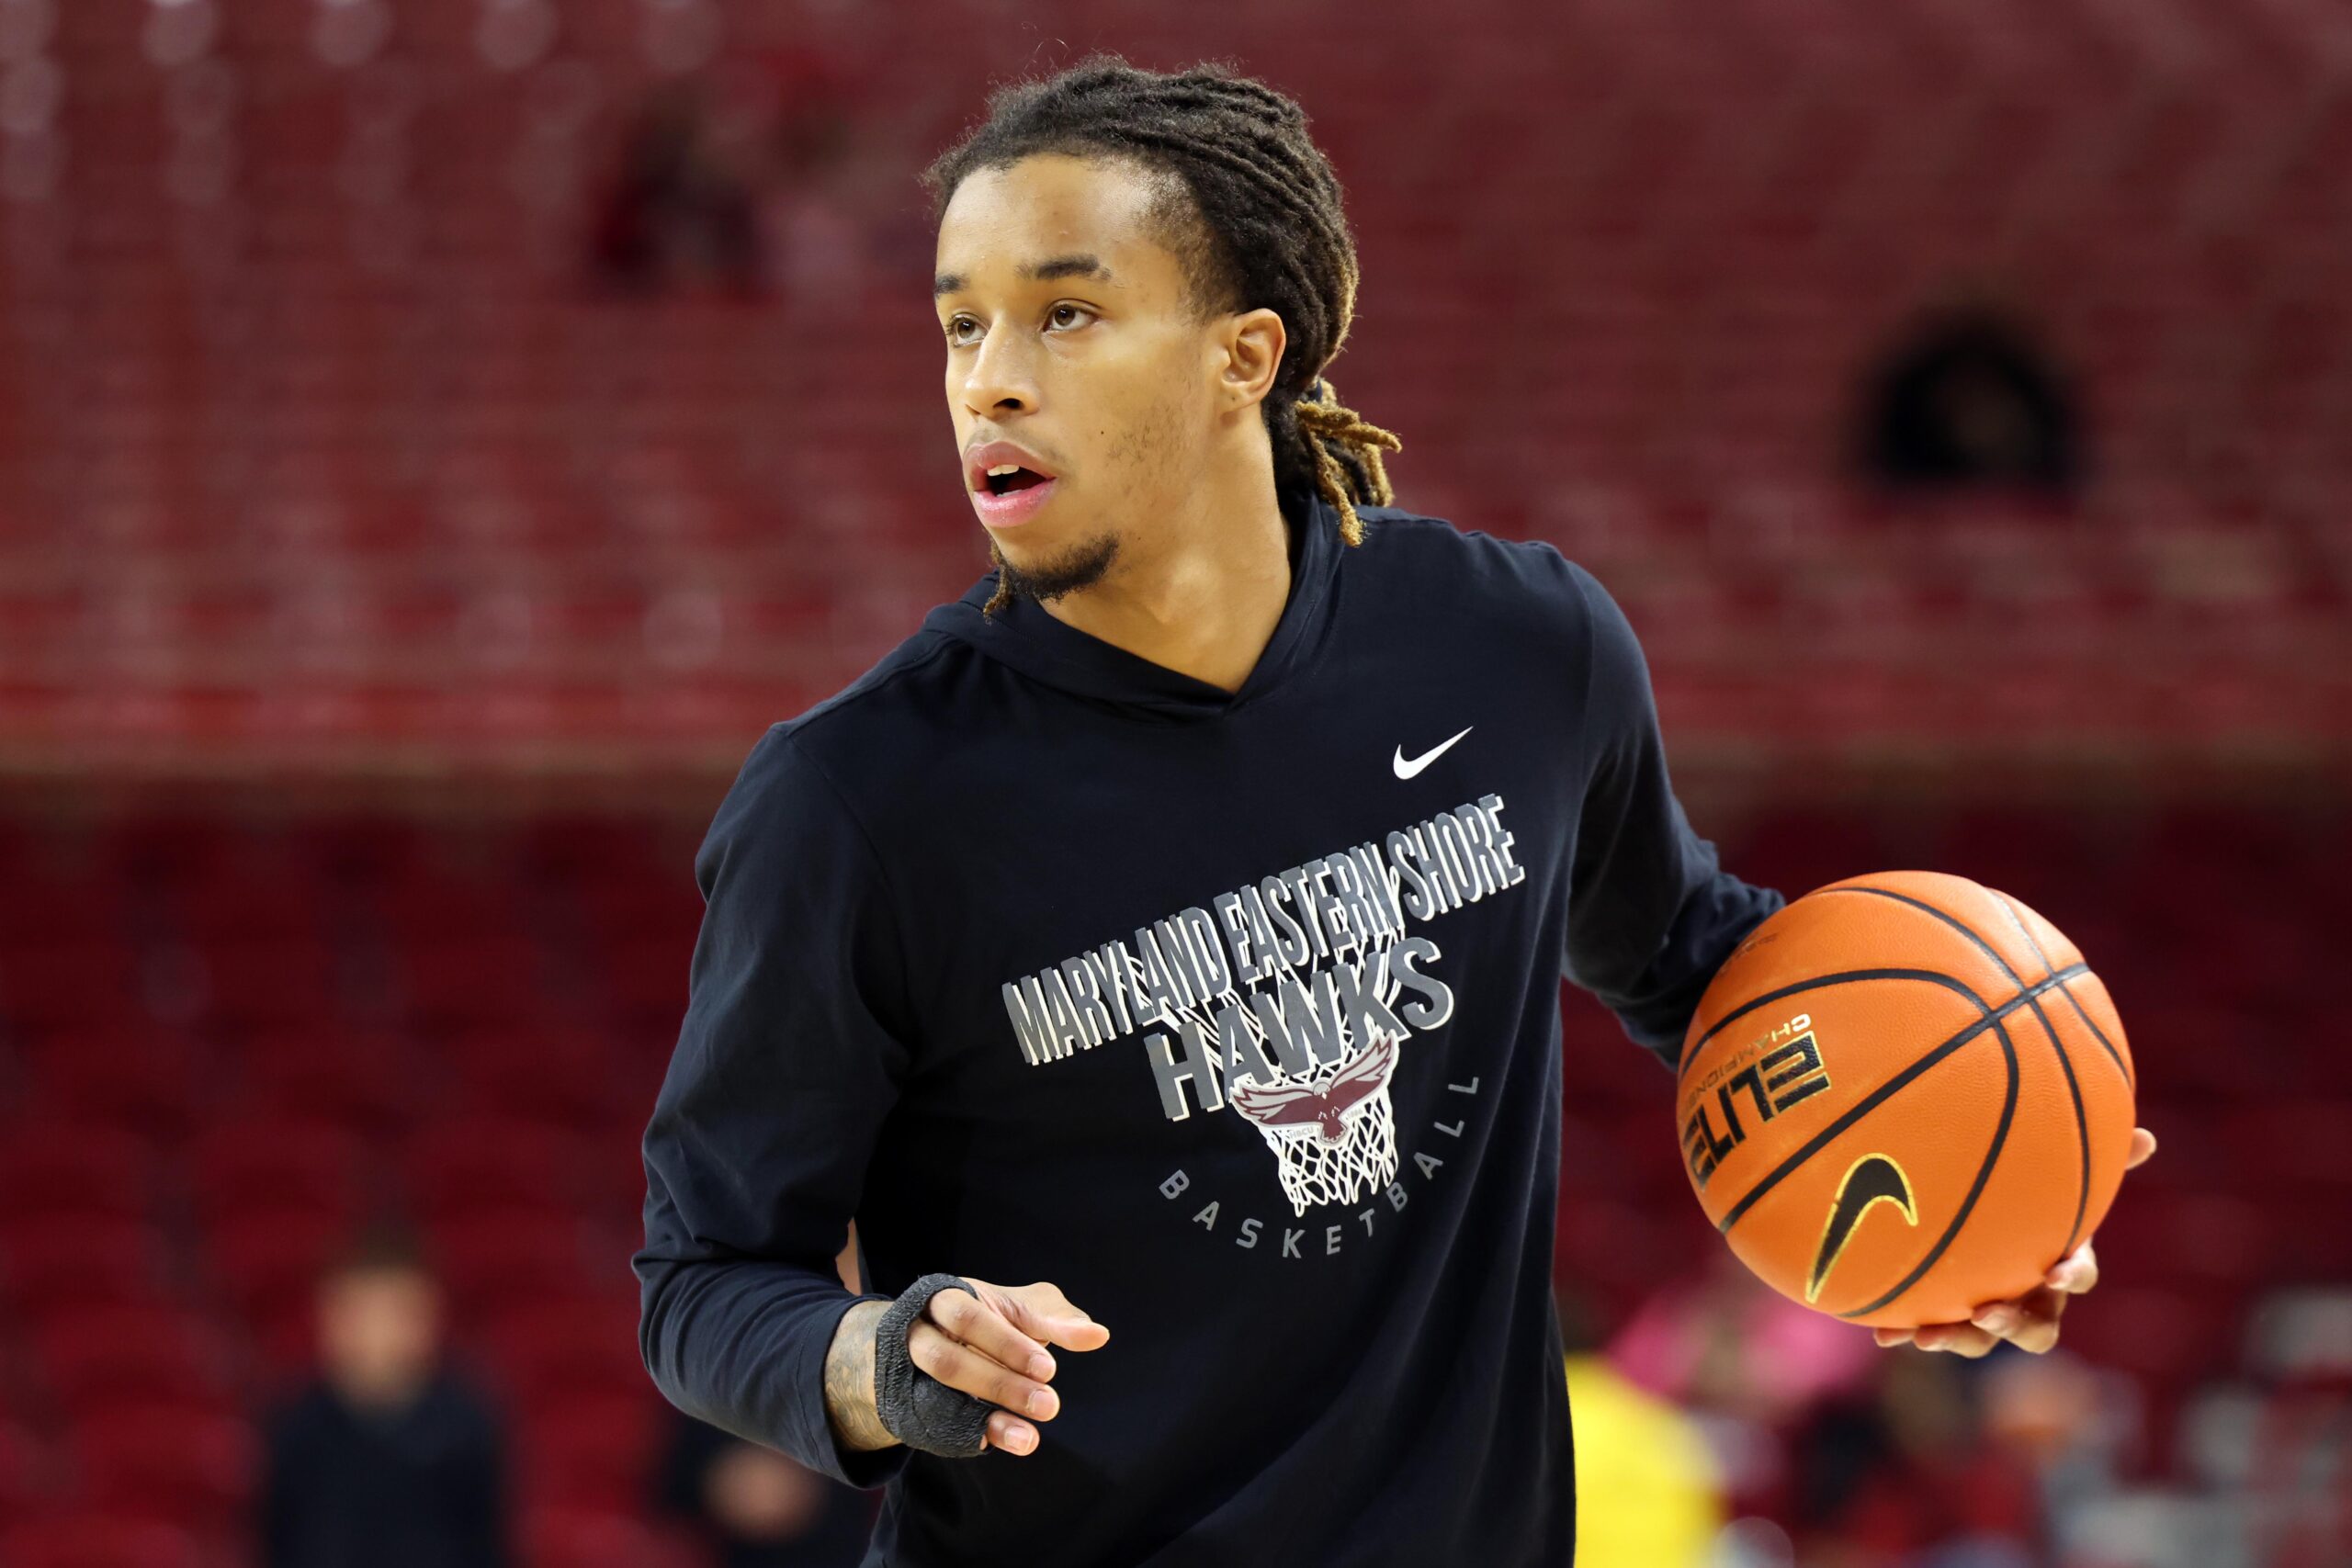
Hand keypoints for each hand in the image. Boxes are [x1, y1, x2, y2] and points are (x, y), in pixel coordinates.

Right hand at [830, 1276, 1108, 1457]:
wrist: (936, 1339)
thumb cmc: (989, 1316)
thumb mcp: (1019, 1307)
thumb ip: (1056, 1319)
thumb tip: (1099, 1335)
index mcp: (945, 1300)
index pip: (967, 1318)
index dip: (1007, 1345)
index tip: (1049, 1368)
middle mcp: (921, 1338)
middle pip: (947, 1362)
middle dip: (1000, 1385)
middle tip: (1049, 1405)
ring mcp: (915, 1377)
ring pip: (940, 1400)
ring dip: (990, 1420)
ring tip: (1031, 1439)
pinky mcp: (920, 1410)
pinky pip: (943, 1428)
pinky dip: (978, 1436)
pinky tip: (1013, 1442)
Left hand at [1874, 1126, 2155, 1356]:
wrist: (1965, 1208)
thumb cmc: (2022, 1189)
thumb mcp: (2052, 1169)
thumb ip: (2095, 1156)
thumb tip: (2147, 1137)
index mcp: (2057, 1263)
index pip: (2079, 1277)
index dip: (2073, 1276)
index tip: (2056, 1270)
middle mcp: (2027, 1296)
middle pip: (2034, 1328)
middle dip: (2013, 1325)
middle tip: (1986, 1311)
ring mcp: (1983, 1308)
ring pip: (1979, 1339)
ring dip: (1957, 1338)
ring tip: (1928, 1335)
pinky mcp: (1942, 1311)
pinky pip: (1926, 1329)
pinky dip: (1907, 1333)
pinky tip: (1883, 1335)